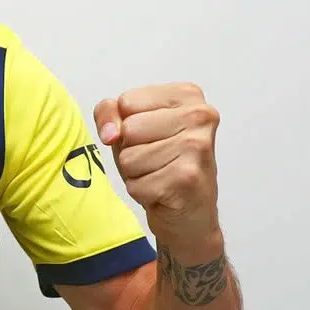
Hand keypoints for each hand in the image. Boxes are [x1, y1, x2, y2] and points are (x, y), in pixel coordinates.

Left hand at [94, 82, 220, 244]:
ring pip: (129, 157)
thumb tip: (110, 134)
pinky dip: (142, 192)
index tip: (151, 137)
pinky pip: (136, 184)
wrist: (191, 214)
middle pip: (128, 129)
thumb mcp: (130, 128)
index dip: (125, 125)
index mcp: (187, 95)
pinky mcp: (188, 178)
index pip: (126, 101)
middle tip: (157, 160)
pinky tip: (163, 191)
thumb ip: (109, 112)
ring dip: (136, 173)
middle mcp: (200, 115)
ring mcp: (197, 146)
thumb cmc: (161, 163)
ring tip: (160, 174)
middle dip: (131, 150)